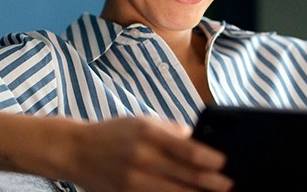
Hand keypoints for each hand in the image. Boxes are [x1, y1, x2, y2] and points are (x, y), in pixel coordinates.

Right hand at [65, 116, 232, 191]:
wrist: (76, 151)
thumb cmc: (114, 134)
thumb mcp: (143, 122)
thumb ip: (172, 131)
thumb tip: (200, 141)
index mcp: (149, 134)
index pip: (189, 152)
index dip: (212, 161)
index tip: (225, 164)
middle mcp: (143, 158)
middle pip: (188, 177)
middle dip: (214, 184)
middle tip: (230, 186)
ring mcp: (134, 182)